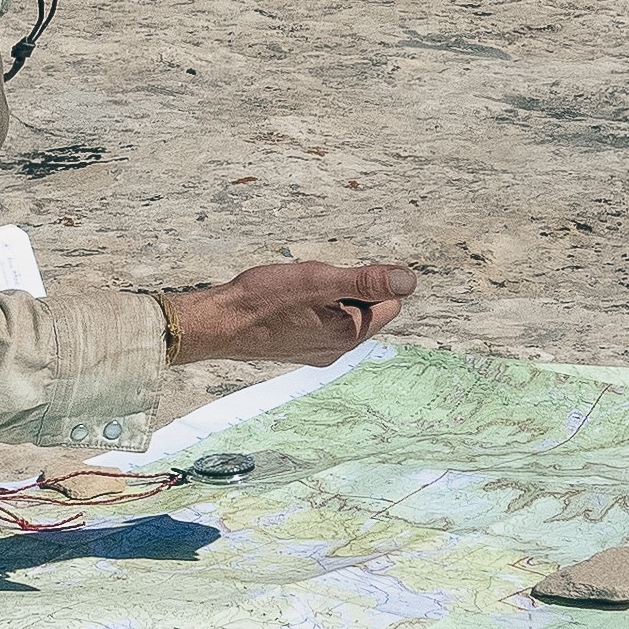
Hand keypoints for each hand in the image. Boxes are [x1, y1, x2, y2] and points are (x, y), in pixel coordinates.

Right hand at [161, 259, 416, 368]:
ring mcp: (317, 353)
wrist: (219, 323)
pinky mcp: (299, 350)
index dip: (371, 282)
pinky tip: (289, 304)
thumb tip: (409, 282)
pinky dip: (314, 310)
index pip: (390, 303)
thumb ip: (367, 281)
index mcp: (349, 335)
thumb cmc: (264, 299)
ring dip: (332, 299)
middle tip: (316, 282)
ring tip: (299, 292)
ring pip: (344, 317)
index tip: (339, 275)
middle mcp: (337, 350)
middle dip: (351, 291)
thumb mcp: (320, 280)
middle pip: (368, 312)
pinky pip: (323, 326)